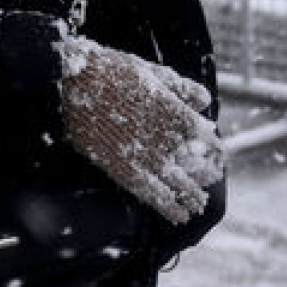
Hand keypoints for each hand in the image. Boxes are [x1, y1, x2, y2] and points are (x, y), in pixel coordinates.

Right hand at [59, 37, 223, 223]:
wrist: (70, 82)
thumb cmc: (109, 71)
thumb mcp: (148, 70)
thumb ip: (179, 86)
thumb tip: (204, 102)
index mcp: (174, 111)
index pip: (205, 138)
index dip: (214, 148)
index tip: (216, 154)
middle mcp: (165, 137)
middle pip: (196, 164)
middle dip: (206, 173)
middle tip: (209, 178)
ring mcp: (144, 155)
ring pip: (179, 183)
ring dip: (193, 196)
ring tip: (198, 204)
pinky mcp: (123, 168)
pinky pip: (152, 194)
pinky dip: (169, 208)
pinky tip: (180, 217)